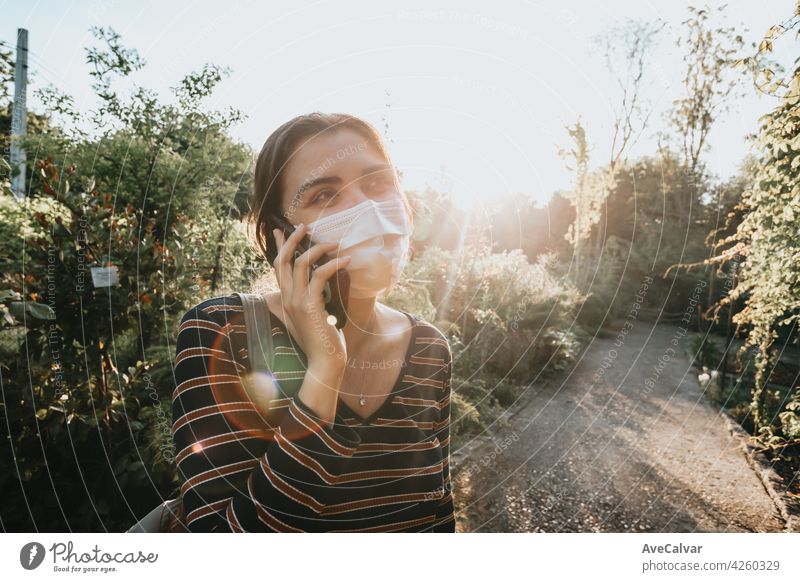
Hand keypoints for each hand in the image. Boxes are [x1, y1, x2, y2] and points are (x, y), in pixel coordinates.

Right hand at [271, 224, 350, 370]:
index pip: (279, 268)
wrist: (324, 362)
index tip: (281, 231)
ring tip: (333, 243)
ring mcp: (297, 302)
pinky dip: (333, 265)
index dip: (280, 248)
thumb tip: (320, 288)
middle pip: (284, 261)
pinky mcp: (311, 305)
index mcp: (286, 300)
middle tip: (302, 226)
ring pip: (301, 264)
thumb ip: (312, 302)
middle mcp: (288, 298)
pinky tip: (346, 261)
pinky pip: (320, 276)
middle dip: (292, 240)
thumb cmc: (323, 342)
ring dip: (317, 248)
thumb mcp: (313, 318)